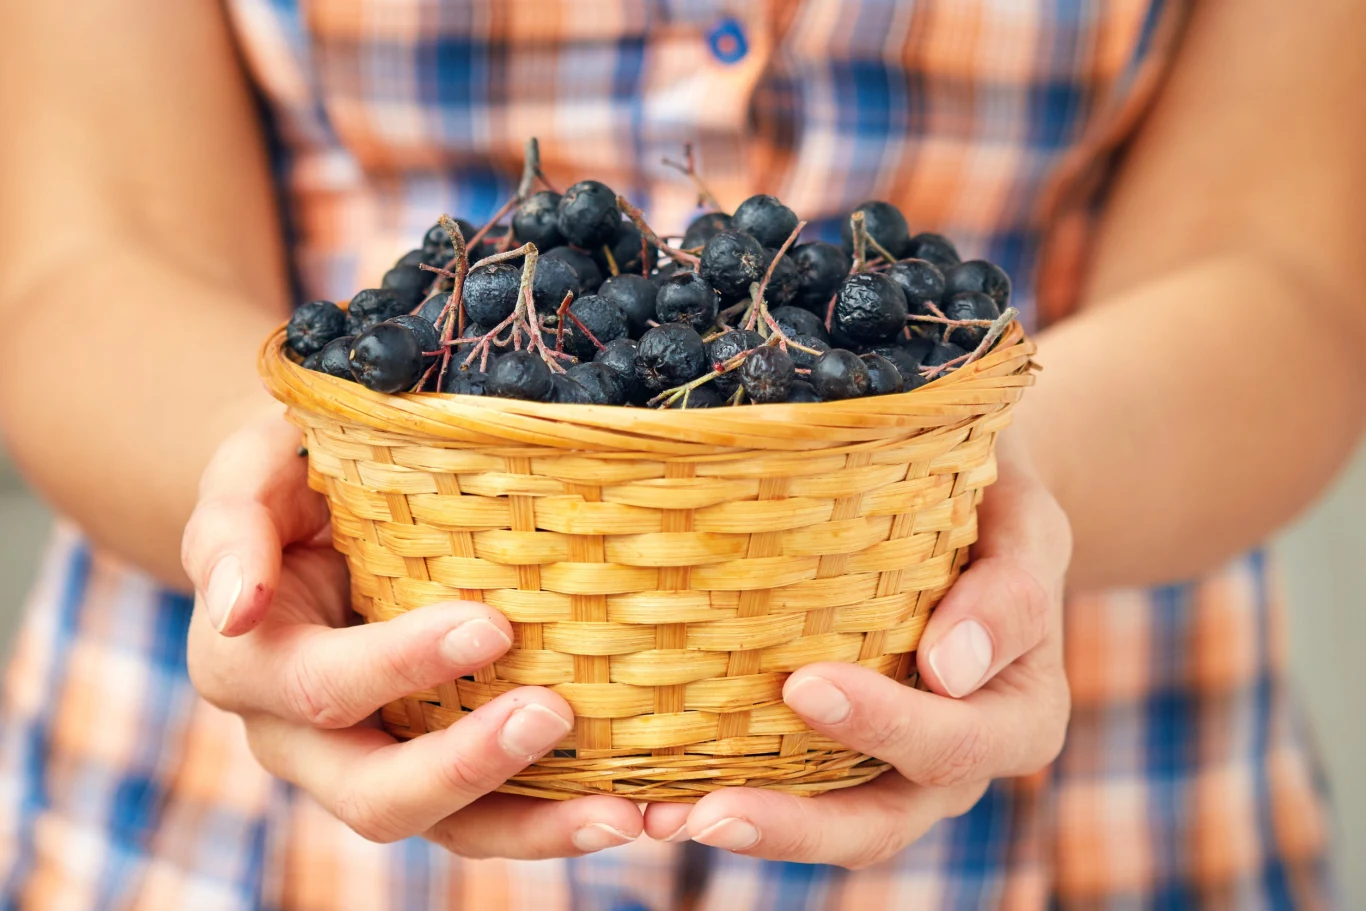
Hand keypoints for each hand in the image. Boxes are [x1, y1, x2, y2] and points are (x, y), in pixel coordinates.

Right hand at [181, 414, 643, 857]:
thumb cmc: (293, 480)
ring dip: (537, 827)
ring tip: (626, 813)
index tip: (491, 626)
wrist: (320, 511)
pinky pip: (497, 814)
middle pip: (374, 794)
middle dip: (466, 766)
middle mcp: (304, 740)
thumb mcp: (248, 475)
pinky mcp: (439, 767)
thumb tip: (235, 607)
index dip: (398, 666)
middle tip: (554, 714)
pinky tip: (641, 807)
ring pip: (448, 829)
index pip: (319, 686)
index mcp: (251, 667)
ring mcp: (375, 764)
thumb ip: (232, 528)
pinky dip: (563, 819)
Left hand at [642, 429, 1071, 866]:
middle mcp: (959, 761)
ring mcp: (896, 770)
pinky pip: (791, 793)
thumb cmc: (994, 508)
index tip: (805, 686)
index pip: (960, 737)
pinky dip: (726, 797)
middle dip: (797, 823)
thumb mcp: (1022, 524)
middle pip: (885, 818)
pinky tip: (656, 799)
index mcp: (1019, 714)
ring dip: (750, 830)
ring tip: (664, 820)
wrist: (970, 512)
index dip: (887, 724)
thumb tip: (949, 667)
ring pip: (830, 826)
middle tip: (711, 810)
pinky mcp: (842, 759)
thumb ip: (1006, 589)